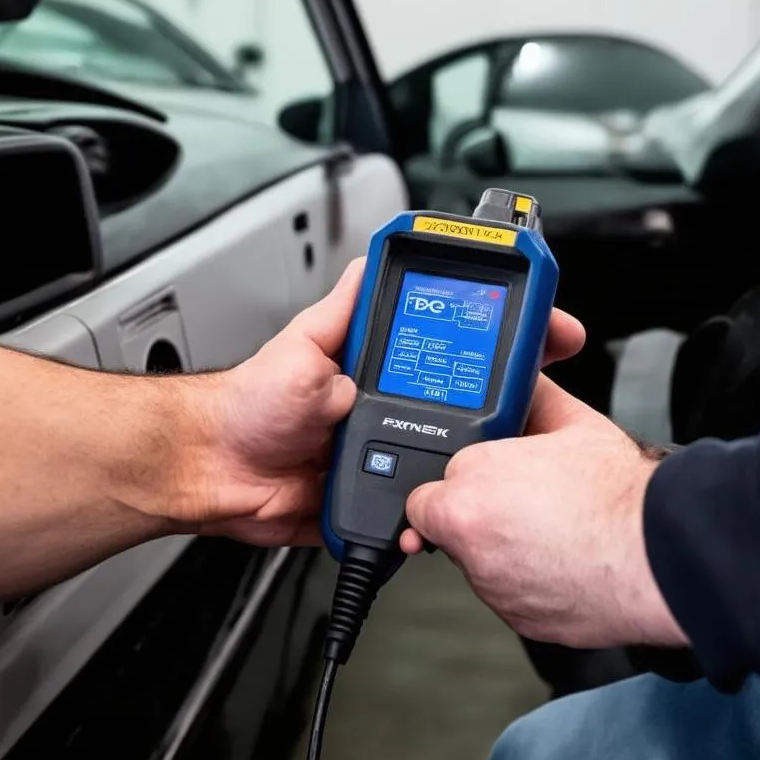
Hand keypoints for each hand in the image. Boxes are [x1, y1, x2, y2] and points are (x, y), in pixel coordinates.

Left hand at [172, 260, 585, 547]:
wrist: (218, 474)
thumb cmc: (246, 407)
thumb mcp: (298, 347)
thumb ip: (341, 314)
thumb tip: (371, 265)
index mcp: (371, 361)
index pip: (442, 338)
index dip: (487, 331)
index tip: (535, 325)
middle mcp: (384, 401)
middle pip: (459, 393)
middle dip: (503, 392)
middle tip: (541, 388)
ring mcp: (384, 445)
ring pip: (448, 447)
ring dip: (476, 447)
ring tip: (511, 439)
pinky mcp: (378, 488)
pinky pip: (417, 493)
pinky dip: (440, 494)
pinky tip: (462, 487)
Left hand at [402, 379, 686, 647]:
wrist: (659, 552)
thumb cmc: (618, 494)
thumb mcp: (570, 423)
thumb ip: (532, 399)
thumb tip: (524, 382)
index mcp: (468, 493)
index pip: (428, 490)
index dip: (462, 481)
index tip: (487, 479)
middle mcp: (471, 546)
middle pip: (455, 526)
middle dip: (481, 512)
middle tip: (526, 500)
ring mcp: (494, 587)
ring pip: (482, 561)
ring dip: (504, 546)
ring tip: (553, 528)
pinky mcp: (519, 617)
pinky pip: (511, 592)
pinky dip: (529, 578)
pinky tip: (562, 556)